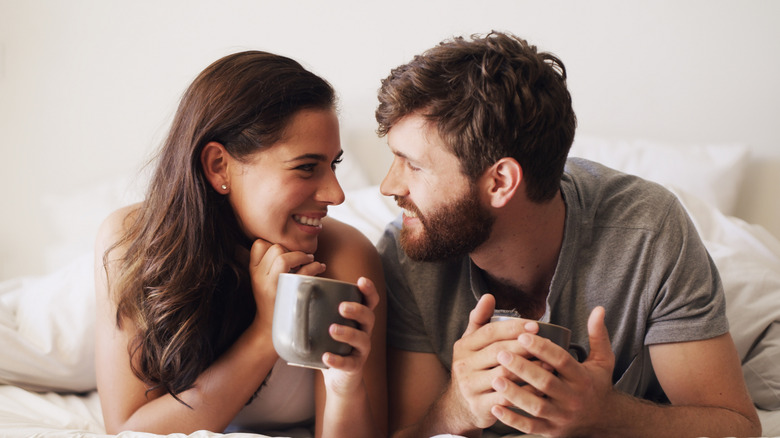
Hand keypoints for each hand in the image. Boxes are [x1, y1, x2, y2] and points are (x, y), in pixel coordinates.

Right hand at [247, 238, 325, 336]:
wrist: (271, 330)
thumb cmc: (272, 301)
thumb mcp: (262, 280)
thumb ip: (268, 263)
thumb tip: (286, 244)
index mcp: (253, 271)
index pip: (259, 244)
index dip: (274, 243)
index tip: (285, 252)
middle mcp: (260, 277)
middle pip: (275, 248)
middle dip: (292, 249)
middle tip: (301, 257)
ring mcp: (273, 286)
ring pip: (284, 257)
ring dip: (302, 255)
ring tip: (310, 260)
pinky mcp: (288, 294)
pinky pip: (303, 272)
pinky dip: (314, 266)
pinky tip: (319, 267)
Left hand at [321, 277, 378, 394]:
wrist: (338, 379)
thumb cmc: (330, 345)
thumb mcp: (326, 327)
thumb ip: (316, 314)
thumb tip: (290, 296)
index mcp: (358, 319)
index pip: (369, 301)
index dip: (369, 290)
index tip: (360, 281)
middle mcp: (364, 332)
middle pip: (369, 317)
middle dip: (357, 309)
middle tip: (341, 307)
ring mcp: (361, 350)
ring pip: (362, 339)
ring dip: (348, 333)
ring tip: (332, 329)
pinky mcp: (355, 367)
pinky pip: (349, 363)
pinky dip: (337, 360)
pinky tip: (326, 357)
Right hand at [448, 294, 538, 430]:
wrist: (459, 406)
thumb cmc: (472, 368)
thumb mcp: (470, 344)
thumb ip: (479, 320)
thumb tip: (488, 296)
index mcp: (463, 346)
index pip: (490, 332)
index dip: (513, 328)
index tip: (536, 325)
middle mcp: (463, 365)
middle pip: (498, 352)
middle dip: (524, 347)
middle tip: (547, 344)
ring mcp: (470, 387)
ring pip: (504, 375)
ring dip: (529, 369)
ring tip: (549, 364)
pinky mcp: (480, 406)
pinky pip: (508, 397)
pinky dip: (526, 392)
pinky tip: (541, 387)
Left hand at [490, 306, 616, 435]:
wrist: (604, 421)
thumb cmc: (597, 385)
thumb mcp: (603, 361)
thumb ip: (598, 335)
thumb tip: (598, 308)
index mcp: (582, 378)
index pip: (562, 361)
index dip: (543, 348)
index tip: (523, 335)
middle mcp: (573, 398)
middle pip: (546, 383)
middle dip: (523, 368)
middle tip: (501, 353)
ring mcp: (561, 417)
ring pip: (536, 406)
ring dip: (514, 393)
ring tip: (495, 378)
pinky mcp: (551, 431)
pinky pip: (530, 427)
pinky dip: (513, 419)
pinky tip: (496, 407)